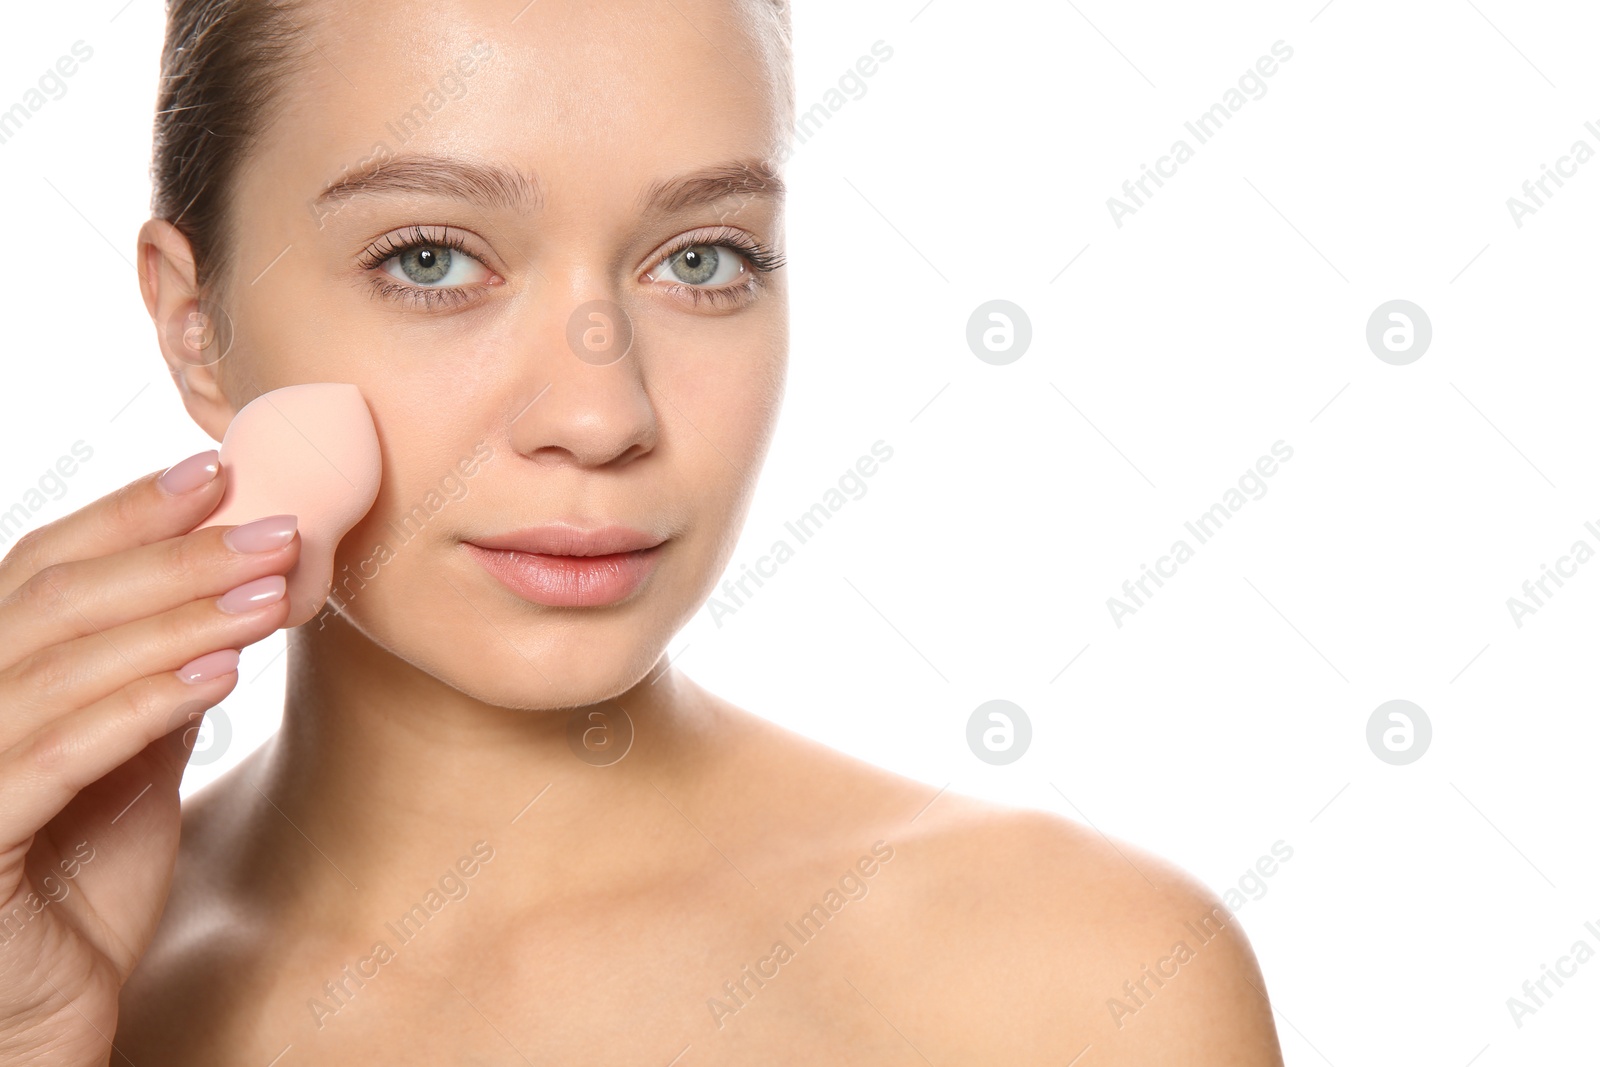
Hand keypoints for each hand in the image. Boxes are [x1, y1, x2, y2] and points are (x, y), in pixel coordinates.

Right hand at [0, 450, 296, 1064]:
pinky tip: (222, 673)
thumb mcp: (129, 762)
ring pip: (62, 663)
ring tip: (269, 586)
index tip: (216, 470)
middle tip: (272, 525)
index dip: (125, 513)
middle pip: (54, 600)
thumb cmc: (80, 885)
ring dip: (176, 617)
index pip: (42, 567)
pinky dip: (143, 702)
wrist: (43, 1014)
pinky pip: (60, 752)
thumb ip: (151, 682)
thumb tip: (228, 593)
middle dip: (172, 554)